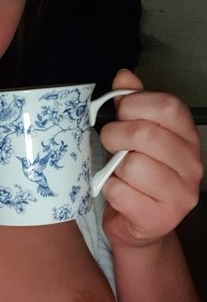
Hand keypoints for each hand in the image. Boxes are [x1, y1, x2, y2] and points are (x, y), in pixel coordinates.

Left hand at [99, 69, 203, 247]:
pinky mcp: (162, 218)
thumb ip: (133, 105)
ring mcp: (181, 195)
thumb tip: (124, 77)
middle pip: (146, 134)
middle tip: (109, 140)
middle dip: (115, 134)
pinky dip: (109, 190)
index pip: (167, 106)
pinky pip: (121, 192)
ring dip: (113, 167)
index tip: (120, 112)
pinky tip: (116, 191)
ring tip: (116, 171)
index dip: (135, 104)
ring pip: (132, 165)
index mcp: (188, 138)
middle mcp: (192, 165)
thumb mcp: (136, 136)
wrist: (138, 224)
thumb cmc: (136, 176)